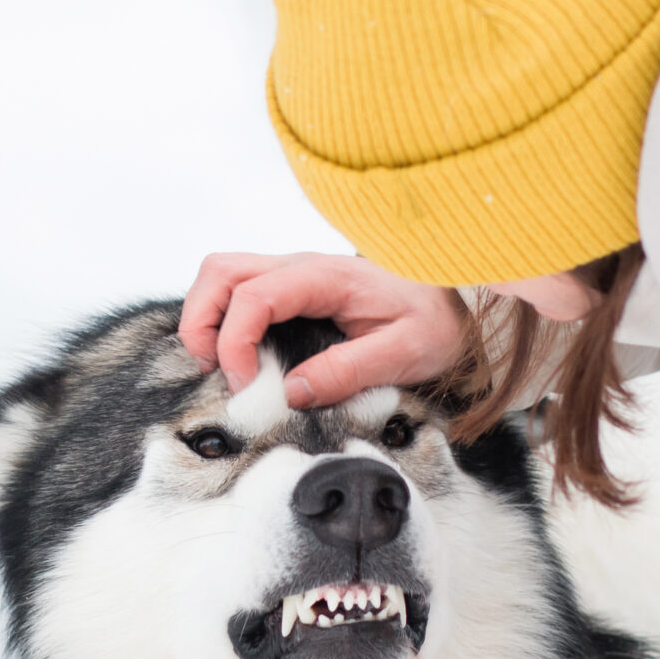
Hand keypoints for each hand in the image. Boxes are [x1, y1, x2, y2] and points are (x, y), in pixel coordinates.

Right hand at [178, 253, 469, 407]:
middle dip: (201, 322)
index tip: (245, 386)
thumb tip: (292, 392)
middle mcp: (302, 266)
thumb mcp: (406, 353)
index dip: (235, 343)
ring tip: (223, 367)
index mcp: (326, 276)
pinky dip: (224, 319)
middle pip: (220, 272)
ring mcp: (294, 274)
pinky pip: (240, 290)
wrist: (458, 301)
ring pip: (222, 276)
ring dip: (207, 318)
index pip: (254, 296)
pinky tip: (240, 357)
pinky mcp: (294, 288)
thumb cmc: (436, 322)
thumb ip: (350, 370)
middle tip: (214, 372)